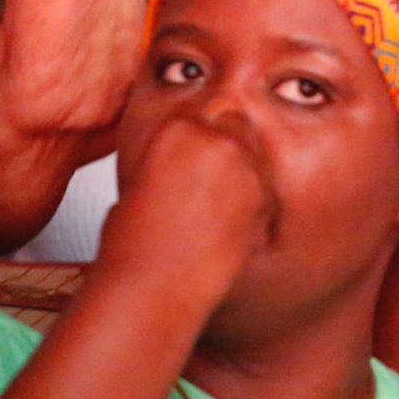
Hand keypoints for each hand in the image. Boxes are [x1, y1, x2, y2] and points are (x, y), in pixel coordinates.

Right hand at [97, 113, 277, 308]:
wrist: (154, 287)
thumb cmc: (132, 245)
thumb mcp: (136, 186)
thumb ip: (167, 160)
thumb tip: (181, 160)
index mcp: (176, 129)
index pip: (201, 111)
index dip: (198, 135)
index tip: (192, 154)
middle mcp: (215, 140)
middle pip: (235, 124)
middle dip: (226, 146)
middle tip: (207, 179)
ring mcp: (244, 167)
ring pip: (255, 156)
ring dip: (242, 173)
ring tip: (214, 208)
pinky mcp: (265, 196)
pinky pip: (266, 189)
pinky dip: (255, 202)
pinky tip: (230, 225)